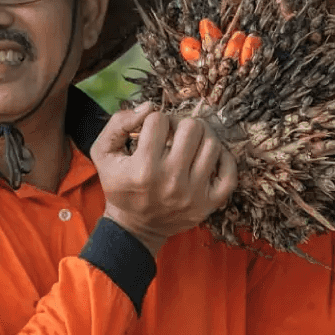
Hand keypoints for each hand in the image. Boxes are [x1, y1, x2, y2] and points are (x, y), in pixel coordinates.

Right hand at [91, 104, 237, 256]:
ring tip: (190, 143)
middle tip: (174, 133)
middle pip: (192, 127)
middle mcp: (171, 181)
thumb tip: (148, 107)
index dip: (154, 120)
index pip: (159, 120)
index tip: (152, 132)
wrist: (135, 227)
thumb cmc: (120, 185)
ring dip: (201, 137)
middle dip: (181, 124)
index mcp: (143, 169)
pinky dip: (223, 158)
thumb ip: (119, 123)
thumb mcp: (103, 153)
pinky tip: (208, 156)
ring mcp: (194, 194)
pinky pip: (231, 172)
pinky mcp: (210, 204)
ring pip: (213, 144)